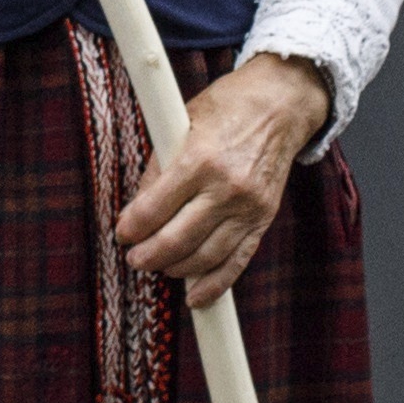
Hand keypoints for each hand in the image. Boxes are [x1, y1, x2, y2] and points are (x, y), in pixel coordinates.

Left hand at [111, 53, 331, 305]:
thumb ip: (159, 166)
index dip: (132, 227)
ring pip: (205, 257)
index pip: (155, 208)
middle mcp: (226, 187)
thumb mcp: (182, 122)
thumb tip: (136, 209)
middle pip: (178, 240)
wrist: (280, 106)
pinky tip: (195, 296)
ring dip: (175, 270)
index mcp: (200, 159)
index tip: (122, 233)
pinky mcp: (263, 219)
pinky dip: (215, 284)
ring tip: (158, 267)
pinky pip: (238, 261)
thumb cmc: (227, 107)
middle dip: (148, 256)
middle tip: (135, 258)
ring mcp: (248, 207)